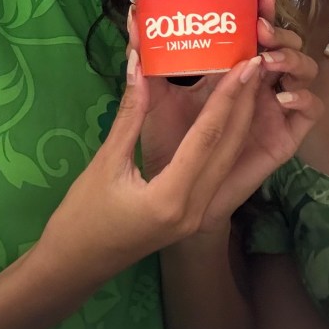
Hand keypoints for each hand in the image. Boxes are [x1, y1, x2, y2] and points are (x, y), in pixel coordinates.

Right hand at [36, 54, 261, 287]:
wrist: (73, 266)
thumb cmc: (81, 217)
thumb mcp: (105, 162)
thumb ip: (129, 115)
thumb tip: (139, 65)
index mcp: (171, 197)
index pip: (208, 136)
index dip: (227, 96)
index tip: (244, 64)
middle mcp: (193, 208)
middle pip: (227, 147)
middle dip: (243, 103)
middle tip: (255, 63)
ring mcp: (197, 215)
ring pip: (226, 159)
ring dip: (239, 120)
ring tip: (248, 82)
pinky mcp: (193, 214)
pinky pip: (217, 171)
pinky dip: (225, 139)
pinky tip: (229, 115)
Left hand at [134, 0, 323, 229]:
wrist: (166, 200)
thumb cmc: (163, 146)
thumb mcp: (154, 103)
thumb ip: (148, 69)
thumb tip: (135, 25)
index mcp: (231, 73)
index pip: (254, 34)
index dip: (262, 12)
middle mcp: (259, 87)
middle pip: (285, 47)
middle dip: (279, 32)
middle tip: (260, 28)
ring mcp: (276, 112)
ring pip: (305, 74)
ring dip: (292, 60)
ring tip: (268, 60)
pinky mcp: (285, 139)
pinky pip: (310, 113)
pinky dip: (304, 99)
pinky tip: (282, 97)